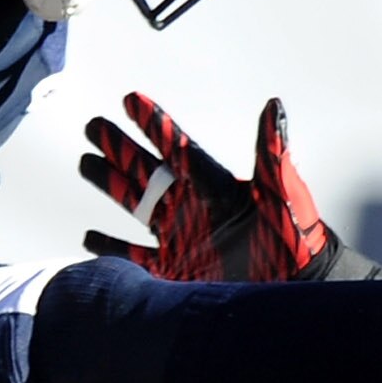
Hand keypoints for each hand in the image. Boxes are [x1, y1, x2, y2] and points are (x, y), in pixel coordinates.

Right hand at [80, 94, 336, 281]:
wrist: (295, 283)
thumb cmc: (293, 234)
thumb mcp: (281, 189)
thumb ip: (271, 150)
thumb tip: (274, 105)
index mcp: (212, 184)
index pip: (175, 146)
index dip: (153, 123)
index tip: (130, 99)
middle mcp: (191, 205)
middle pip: (145, 170)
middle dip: (118, 147)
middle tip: (93, 125)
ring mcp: (179, 236)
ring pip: (135, 204)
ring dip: (110, 184)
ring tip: (86, 162)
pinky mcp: (174, 269)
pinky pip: (134, 257)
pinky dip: (111, 249)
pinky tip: (91, 238)